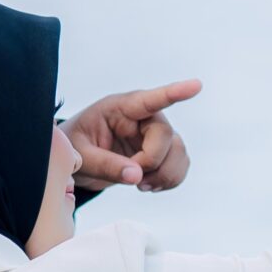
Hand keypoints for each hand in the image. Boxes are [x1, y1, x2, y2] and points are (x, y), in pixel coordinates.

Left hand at [63, 80, 200, 193]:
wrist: (76, 161)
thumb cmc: (74, 148)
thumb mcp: (80, 155)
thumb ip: (105, 164)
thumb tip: (136, 176)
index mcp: (121, 108)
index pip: (151, 99)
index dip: (175, 92)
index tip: (197, 85)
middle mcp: (143, 117)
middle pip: (166, 136)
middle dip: (152, 162)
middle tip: (132, 179)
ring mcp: (154, 134)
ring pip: (179, 151)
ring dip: (165, 174)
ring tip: (141, 186)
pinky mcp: (161, 152)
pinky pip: (180, 164)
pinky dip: (170, 180)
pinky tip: (150, 185)